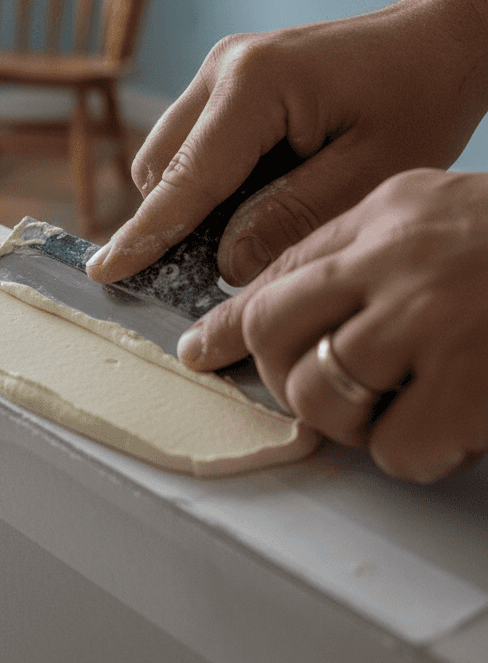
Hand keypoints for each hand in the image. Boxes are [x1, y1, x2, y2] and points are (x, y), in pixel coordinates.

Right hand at [86, 0, 487, 284]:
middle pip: (162, 167)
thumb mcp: (371, 173)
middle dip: (175, 222)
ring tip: (260, 222)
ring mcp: (220, 70)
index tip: (105, 271)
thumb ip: (290, 220)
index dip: (146, 233)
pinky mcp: (226, 80)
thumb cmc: (417, 98)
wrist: (437, 40)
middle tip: (215, 273)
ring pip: (170, 156)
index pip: (186, 177)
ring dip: (195, 202)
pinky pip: (193, 143)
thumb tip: (225, 263)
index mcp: (255, 84)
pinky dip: (211, 181)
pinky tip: (263, 193)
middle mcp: (222, 69)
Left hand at [178, 169, 487, 482]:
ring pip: (322, 395)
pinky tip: (443, 427)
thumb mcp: (438, 210)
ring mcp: (431, 321)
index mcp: (386, 214)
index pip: (276, 271)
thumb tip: (285, 301)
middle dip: (274, 376)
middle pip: (276, 334)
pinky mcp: (468, 384)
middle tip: (306, 393)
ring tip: (392, 406)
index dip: (231, 322)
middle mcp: (395, 260)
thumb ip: (363, 246)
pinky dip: (407, 451)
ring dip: (344, 419)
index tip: (202, 351)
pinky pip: (394, 446)